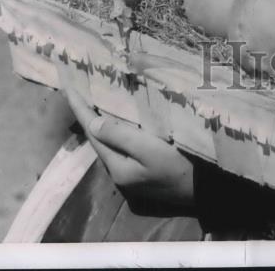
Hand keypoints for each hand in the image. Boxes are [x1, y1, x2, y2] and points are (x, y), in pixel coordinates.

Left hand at [63, 84, 194, 206]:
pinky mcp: (143, 171)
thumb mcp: (150, 149)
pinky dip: (117, 127)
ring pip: (110, 141)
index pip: (92, 131)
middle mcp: (119, 172)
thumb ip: (120, 135)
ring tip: (95, 96)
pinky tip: (120, 117)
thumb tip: (93, 122)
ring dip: (102, 119)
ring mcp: (131, 173)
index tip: (68, 85)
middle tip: (81, 86)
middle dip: (89, 111)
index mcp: (117, 167)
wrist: (206, 190)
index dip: (79, 107)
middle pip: (98, 137)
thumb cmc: (180, 166)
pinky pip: (123, 144)